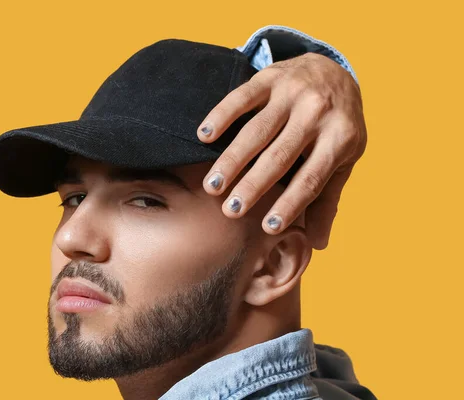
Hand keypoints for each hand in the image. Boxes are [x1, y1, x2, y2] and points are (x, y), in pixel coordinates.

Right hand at [197, 52, 366, 249]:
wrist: (335, 71)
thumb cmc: (337, 125)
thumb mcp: (344, 159)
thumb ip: (328, 198)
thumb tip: (319, 244)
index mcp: (341, 138)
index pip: (312, 179)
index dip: (290, 204)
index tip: (268, 228)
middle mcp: (318, 113)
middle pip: (280, 156)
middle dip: (253, 186)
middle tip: (229, 210)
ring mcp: (293, 93)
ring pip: (257, 131)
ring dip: (232, 160)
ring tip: (211, 186)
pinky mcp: (271, 77)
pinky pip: (242, 97)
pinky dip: (221, 116)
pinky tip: (204, 136)